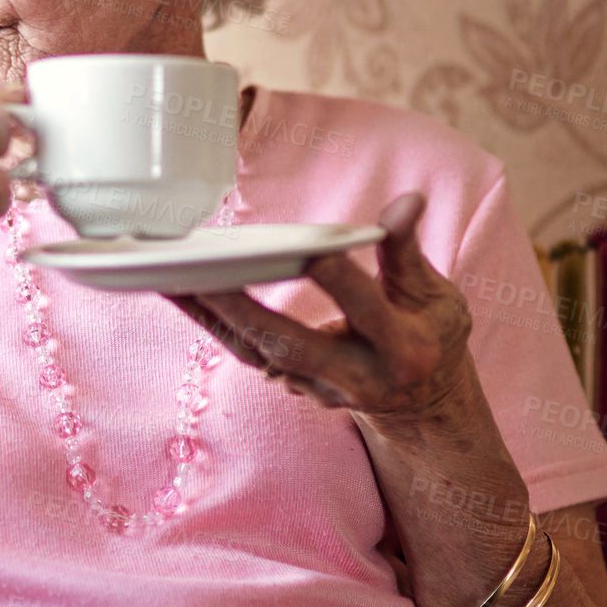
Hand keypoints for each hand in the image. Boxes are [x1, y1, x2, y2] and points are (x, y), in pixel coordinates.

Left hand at [165, 193, 475, 424]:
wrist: (422, 405)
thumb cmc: (430, 336)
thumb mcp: (437, 295)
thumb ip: (407, 251)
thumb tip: (405, 202)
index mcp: (402, 350)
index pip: (367, 311)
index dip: (342, 282)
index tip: (317, 252)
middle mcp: (356, 376)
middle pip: (292, 345)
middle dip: (246, 311)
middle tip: (207, 273)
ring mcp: (319, 387)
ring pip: (256, 351)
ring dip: (211, 314)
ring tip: (170, 275)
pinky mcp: (292, 384)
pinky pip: (244, 351)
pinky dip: (211, 322)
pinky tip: (179, 291)